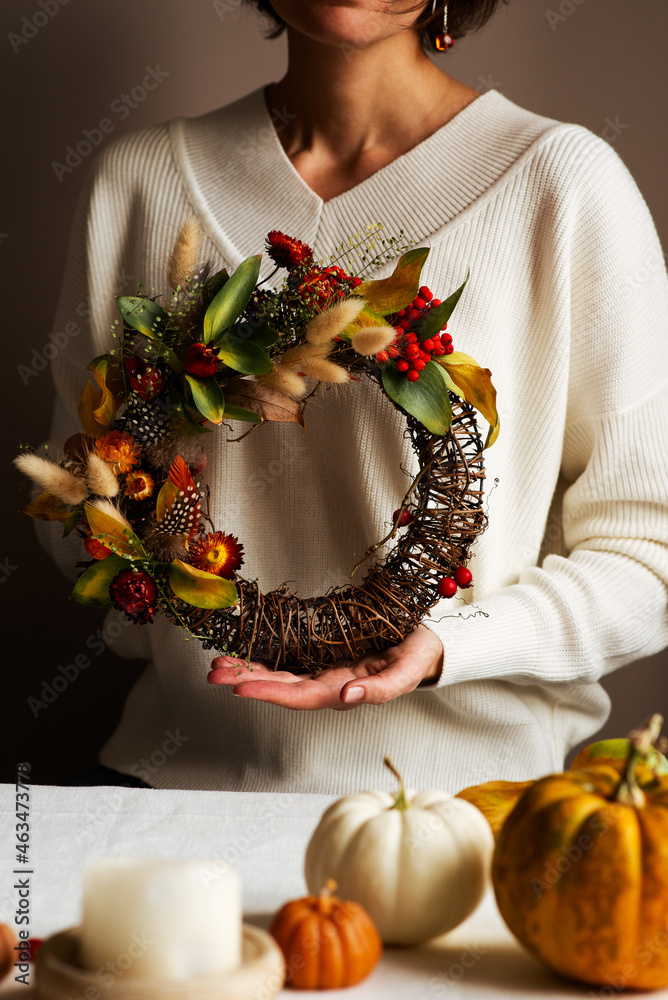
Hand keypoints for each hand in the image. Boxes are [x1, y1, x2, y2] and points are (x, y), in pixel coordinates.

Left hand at [207, 624, 443, 709]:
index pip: (301, 696)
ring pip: (279, 676)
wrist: (427, 646)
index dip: (271, 692)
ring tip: (217, 667)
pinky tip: (241, 656)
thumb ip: (383, 688)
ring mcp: (323, 672)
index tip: (240, 687)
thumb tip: (349, 695)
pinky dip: (262, 659)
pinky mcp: (322, 656)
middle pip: (281, 689)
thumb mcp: (408, 670)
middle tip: (214, 674)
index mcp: (345, 690)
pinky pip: (286, 661)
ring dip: (248, 672)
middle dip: (247, 682)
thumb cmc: (419, 657)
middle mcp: (328, 685)